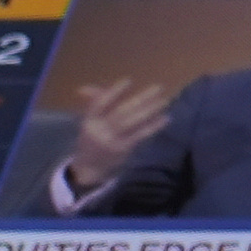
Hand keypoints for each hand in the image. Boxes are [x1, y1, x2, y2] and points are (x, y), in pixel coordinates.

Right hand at [53, 75, 172, 196]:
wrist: (88, 169)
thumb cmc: (91, 141)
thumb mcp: (89, 123)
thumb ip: (93, 104)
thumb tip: (86, 88)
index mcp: (90, 121)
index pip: (100, 103)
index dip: (113, 92)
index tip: (128, 80)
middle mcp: (100, 130)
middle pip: (121, 111)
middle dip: (141, 98)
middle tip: (158, 88)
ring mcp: (112, 141)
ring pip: (132, 122)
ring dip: (150, 111)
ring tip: (164, 101)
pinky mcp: (123, 150)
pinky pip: (140, 136)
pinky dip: (153, 127)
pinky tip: (165, 119)